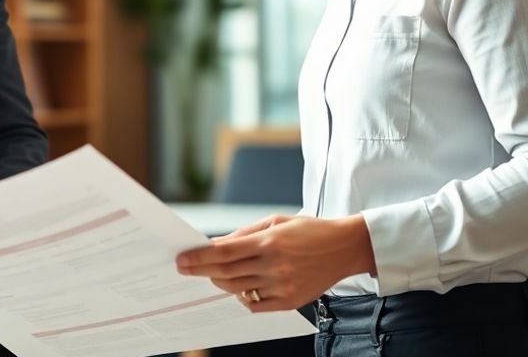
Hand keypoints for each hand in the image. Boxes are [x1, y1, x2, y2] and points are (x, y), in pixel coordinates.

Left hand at [175, 214, 376, 311]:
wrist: (344, 248)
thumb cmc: (309, 231)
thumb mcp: (275, 222)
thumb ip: (244, 234)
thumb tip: (216, 244)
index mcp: (269, 242)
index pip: (224, 253)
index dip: (199, 257)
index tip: (183, 259)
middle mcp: (274, 266)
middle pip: (226, 274)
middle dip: (201, 271)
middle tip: (186, 268)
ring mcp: (282, 286)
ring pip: (238, 290)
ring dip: (221, 283)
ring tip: (215, 275)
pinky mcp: (290, 302)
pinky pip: (255, 305)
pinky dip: (243, 297)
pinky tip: (241, 287)